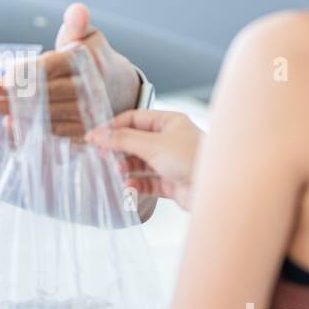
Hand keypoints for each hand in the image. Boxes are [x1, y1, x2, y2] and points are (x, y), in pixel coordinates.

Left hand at [0, 2, 141, 136]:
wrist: (121, 90)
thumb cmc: (94, 58)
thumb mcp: (89, 36)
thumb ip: (77, 25)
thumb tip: (77, 10)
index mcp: (88, 63)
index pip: (51, 68)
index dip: (26, 73)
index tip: (3, 76)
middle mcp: (89, 91)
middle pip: (45, 94)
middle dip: (11, 95)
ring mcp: (88, 114)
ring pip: (47, 115)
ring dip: (15, 113)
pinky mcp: (85, 132)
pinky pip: (55, 133)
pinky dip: (31, 130)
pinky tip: (9, 125)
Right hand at [85, 109, 200, 208]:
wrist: (215, 189)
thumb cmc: (190, 158)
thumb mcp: (152, 144)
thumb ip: (123, 139)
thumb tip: (98, 134)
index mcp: (168, 122)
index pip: (133, 119)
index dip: (112, 127)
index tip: (93, 137)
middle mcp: (169, 140)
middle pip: (134, 142)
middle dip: (118, 150)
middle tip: (102, 157)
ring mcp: (169, 162)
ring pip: (138, 163)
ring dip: (126, 169)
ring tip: (118, 173)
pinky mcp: (170, 183)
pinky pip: (146, 182)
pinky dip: (135, 184)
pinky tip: (129, 187)